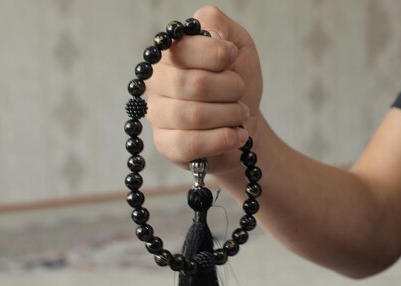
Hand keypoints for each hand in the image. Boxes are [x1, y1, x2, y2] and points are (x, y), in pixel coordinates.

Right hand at [146, 5, 262, 174]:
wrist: (243, 124)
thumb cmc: (237, 84)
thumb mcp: (238, 45)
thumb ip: (219, 25)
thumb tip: (209, 31)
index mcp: (170, 54)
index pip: (185, 48)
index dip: (217, 54)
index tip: (232, 58)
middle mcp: (157, 82)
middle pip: (194, 84)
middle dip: (230, 88)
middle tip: (240, 92)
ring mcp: (158, 115)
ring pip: (194, 115)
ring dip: (230, 114)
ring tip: (241, 114)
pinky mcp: (166, 144)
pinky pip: (191, 143)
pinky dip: (223, 139)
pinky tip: (237, 135)